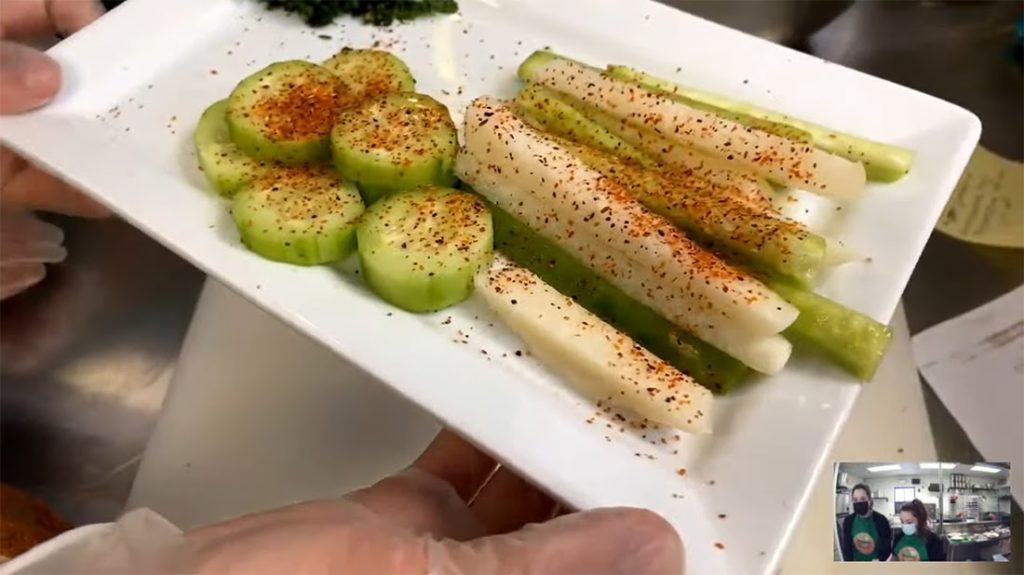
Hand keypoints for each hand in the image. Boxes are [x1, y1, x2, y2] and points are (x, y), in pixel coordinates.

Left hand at [1, 0, 107, 299]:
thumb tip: (45, 74)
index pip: (30, 8)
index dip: (72, 14)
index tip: (107, 44)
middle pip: (52, 70)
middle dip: (96, 86)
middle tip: (138, 105)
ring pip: (52, 129)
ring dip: (93, 142)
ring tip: (133, 156)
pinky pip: (40, 179)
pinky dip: (74, 189)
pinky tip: (104, 197)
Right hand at [187, 431, 682, 573]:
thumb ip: (539, 574)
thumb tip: (654, 547)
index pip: (605, 571)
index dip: (643, 534)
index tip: (683, 475)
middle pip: (574, 538)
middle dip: (605, 475)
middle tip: (646, 403)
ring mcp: (444, 566)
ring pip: (525, 499)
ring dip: (552, 444)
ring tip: (592, 380)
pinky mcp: (400, 523)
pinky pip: (463, 469)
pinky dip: (485, 429)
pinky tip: (507, 389)